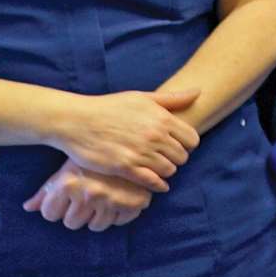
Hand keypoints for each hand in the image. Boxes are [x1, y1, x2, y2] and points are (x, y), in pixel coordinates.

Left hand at [23, 158, 152, 231]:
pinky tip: (118, 198)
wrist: (131, 141)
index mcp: (69, 183)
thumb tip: (27, 208)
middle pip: (71, 223)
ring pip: (95, 226)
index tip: (65, 195)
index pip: (49, 214)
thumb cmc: (92, 154)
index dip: (55, 205)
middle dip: (76, 212)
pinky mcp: (133, 205)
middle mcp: (90, 194)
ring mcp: (112, 201)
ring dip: (97, 215)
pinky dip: (117, 214)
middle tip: (85, 194)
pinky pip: (117, 223)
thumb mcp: (67, 168)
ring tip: (102, 195)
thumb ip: (46, 191)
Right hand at [48, 88, 200, 191]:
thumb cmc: (109, 107)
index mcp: (161, 117)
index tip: (177, 145)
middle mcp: (154, 135)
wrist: (77, 120)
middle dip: (176, 158)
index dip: (187, 144)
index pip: (192, 139)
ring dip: (165, 171)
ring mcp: (141, 152)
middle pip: (182, 157)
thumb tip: (198, 91)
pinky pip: (152, 182)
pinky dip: (157, 185)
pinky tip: (154, 182)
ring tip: (156, 168)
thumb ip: (171, 99)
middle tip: (164, 158)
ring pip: (169, 170)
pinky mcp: (125, 168)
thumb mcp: (142, 97)